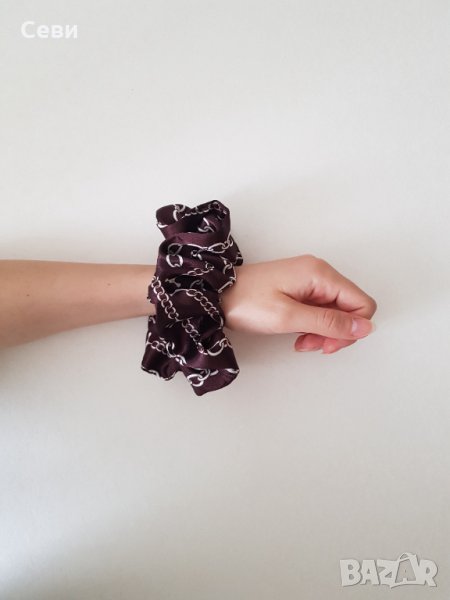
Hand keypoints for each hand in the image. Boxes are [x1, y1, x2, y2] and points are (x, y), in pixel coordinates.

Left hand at [221, 255, 376, 353]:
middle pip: (350, 308)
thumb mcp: (289, 317)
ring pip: (335, 311)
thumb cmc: (246, 302)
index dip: (352, 329)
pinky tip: (297, 333)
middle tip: (311, 345)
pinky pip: (319, 309)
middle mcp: (319, 273)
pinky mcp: (299, 288)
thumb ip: (329, 322)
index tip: (328, 344)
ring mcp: (308, 280)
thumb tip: (365, 327)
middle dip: (336, 332)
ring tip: (301, 341)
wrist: (215, 295)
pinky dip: (312, 325)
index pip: (362, 304)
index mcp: (321, 274)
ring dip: (323, 331)